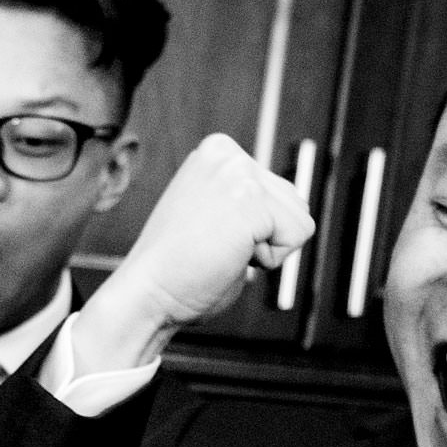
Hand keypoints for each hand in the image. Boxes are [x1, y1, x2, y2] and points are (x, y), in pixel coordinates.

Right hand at [76, 134, 314, 372]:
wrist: (146, 294)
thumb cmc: (178, 268)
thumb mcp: (216, 214)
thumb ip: (246, 200)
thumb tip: (293, 201)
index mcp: (216, 152)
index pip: (277, 190)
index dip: (255, 227)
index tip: (210, 235)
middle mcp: (227, 154)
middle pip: (294, 201)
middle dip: (265, 235)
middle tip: (216, 247)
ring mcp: (238, 174)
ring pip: (299, 217)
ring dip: (268, 247)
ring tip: (222, 250)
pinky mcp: (251, 201)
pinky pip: (297, 236)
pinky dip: (270, 260)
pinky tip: (230, 257)